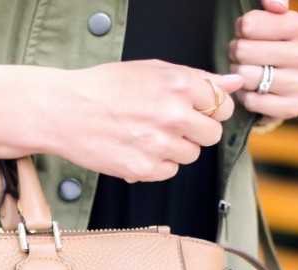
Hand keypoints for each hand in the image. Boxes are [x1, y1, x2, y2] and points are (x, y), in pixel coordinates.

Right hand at [47, 60, 244, 182]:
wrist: (64, 111)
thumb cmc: (103, 88)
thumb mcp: (151, 70)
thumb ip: (197, 77)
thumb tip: (233, 82)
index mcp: (178, 84)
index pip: (222, 104)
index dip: (210, 109)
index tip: (196, 111)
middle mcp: (173, 114)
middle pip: (212, 134)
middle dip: (195, 131)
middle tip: (169, 125)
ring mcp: (160, 144)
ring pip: (191, 155)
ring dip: (175, 148)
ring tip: (147, 135)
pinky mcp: (145, 169)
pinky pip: (169, 171)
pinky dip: (157, 164)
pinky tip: (137, 149)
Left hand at [229, 0, 297, 123]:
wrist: (274, 85)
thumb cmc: (264, 46)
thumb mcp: (265, 20)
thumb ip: (270, 1)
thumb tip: (276, 4)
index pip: (249, 25)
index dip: (239, 31)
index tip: (247, 35)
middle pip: (243, 51)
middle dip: (235, 55)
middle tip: (244, 58)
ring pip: (246, 77)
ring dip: (239, 77)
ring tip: (248, 73)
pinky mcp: (293, 107)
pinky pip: (253, 101)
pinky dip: (246, 98)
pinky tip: (254, 92)